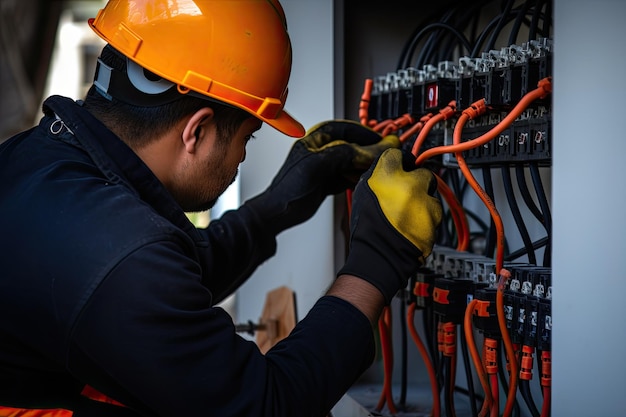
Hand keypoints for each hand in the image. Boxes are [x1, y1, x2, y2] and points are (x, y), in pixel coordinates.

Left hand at [245, 120, 398, 234]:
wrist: (280, 213)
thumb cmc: (289, 188)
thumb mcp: (318, 165)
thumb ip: (344, 154)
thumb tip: (369, 150)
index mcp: (316, 138)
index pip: (347, 129)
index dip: (366, 135)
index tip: (382, 142)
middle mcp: (322, 150)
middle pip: (353, 145)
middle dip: (368, 152)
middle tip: (382, 159)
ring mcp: (326, 166)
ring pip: (353, 162)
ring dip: (364, 167)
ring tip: (373, 171)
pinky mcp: (328, 182)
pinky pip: (349, 176)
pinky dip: (358, 179)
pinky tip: (364, 182)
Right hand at [337, 148, 442, 303]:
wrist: (380, 255)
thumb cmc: (368, 229)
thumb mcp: (362, 195)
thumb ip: (377, 177)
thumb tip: (387, 170)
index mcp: (386, 175)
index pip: (398, 154)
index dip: (399, 162)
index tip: (400, 167)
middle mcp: (408, 183)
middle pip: (421, 172)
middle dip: (417, 182)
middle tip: (407, 195)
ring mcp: (424, 200)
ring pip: (431, 192)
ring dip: (423, 200)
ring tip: (408, 214)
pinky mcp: (435, 216)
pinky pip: (435, 211)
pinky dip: (428, 216)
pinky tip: (414, 224)